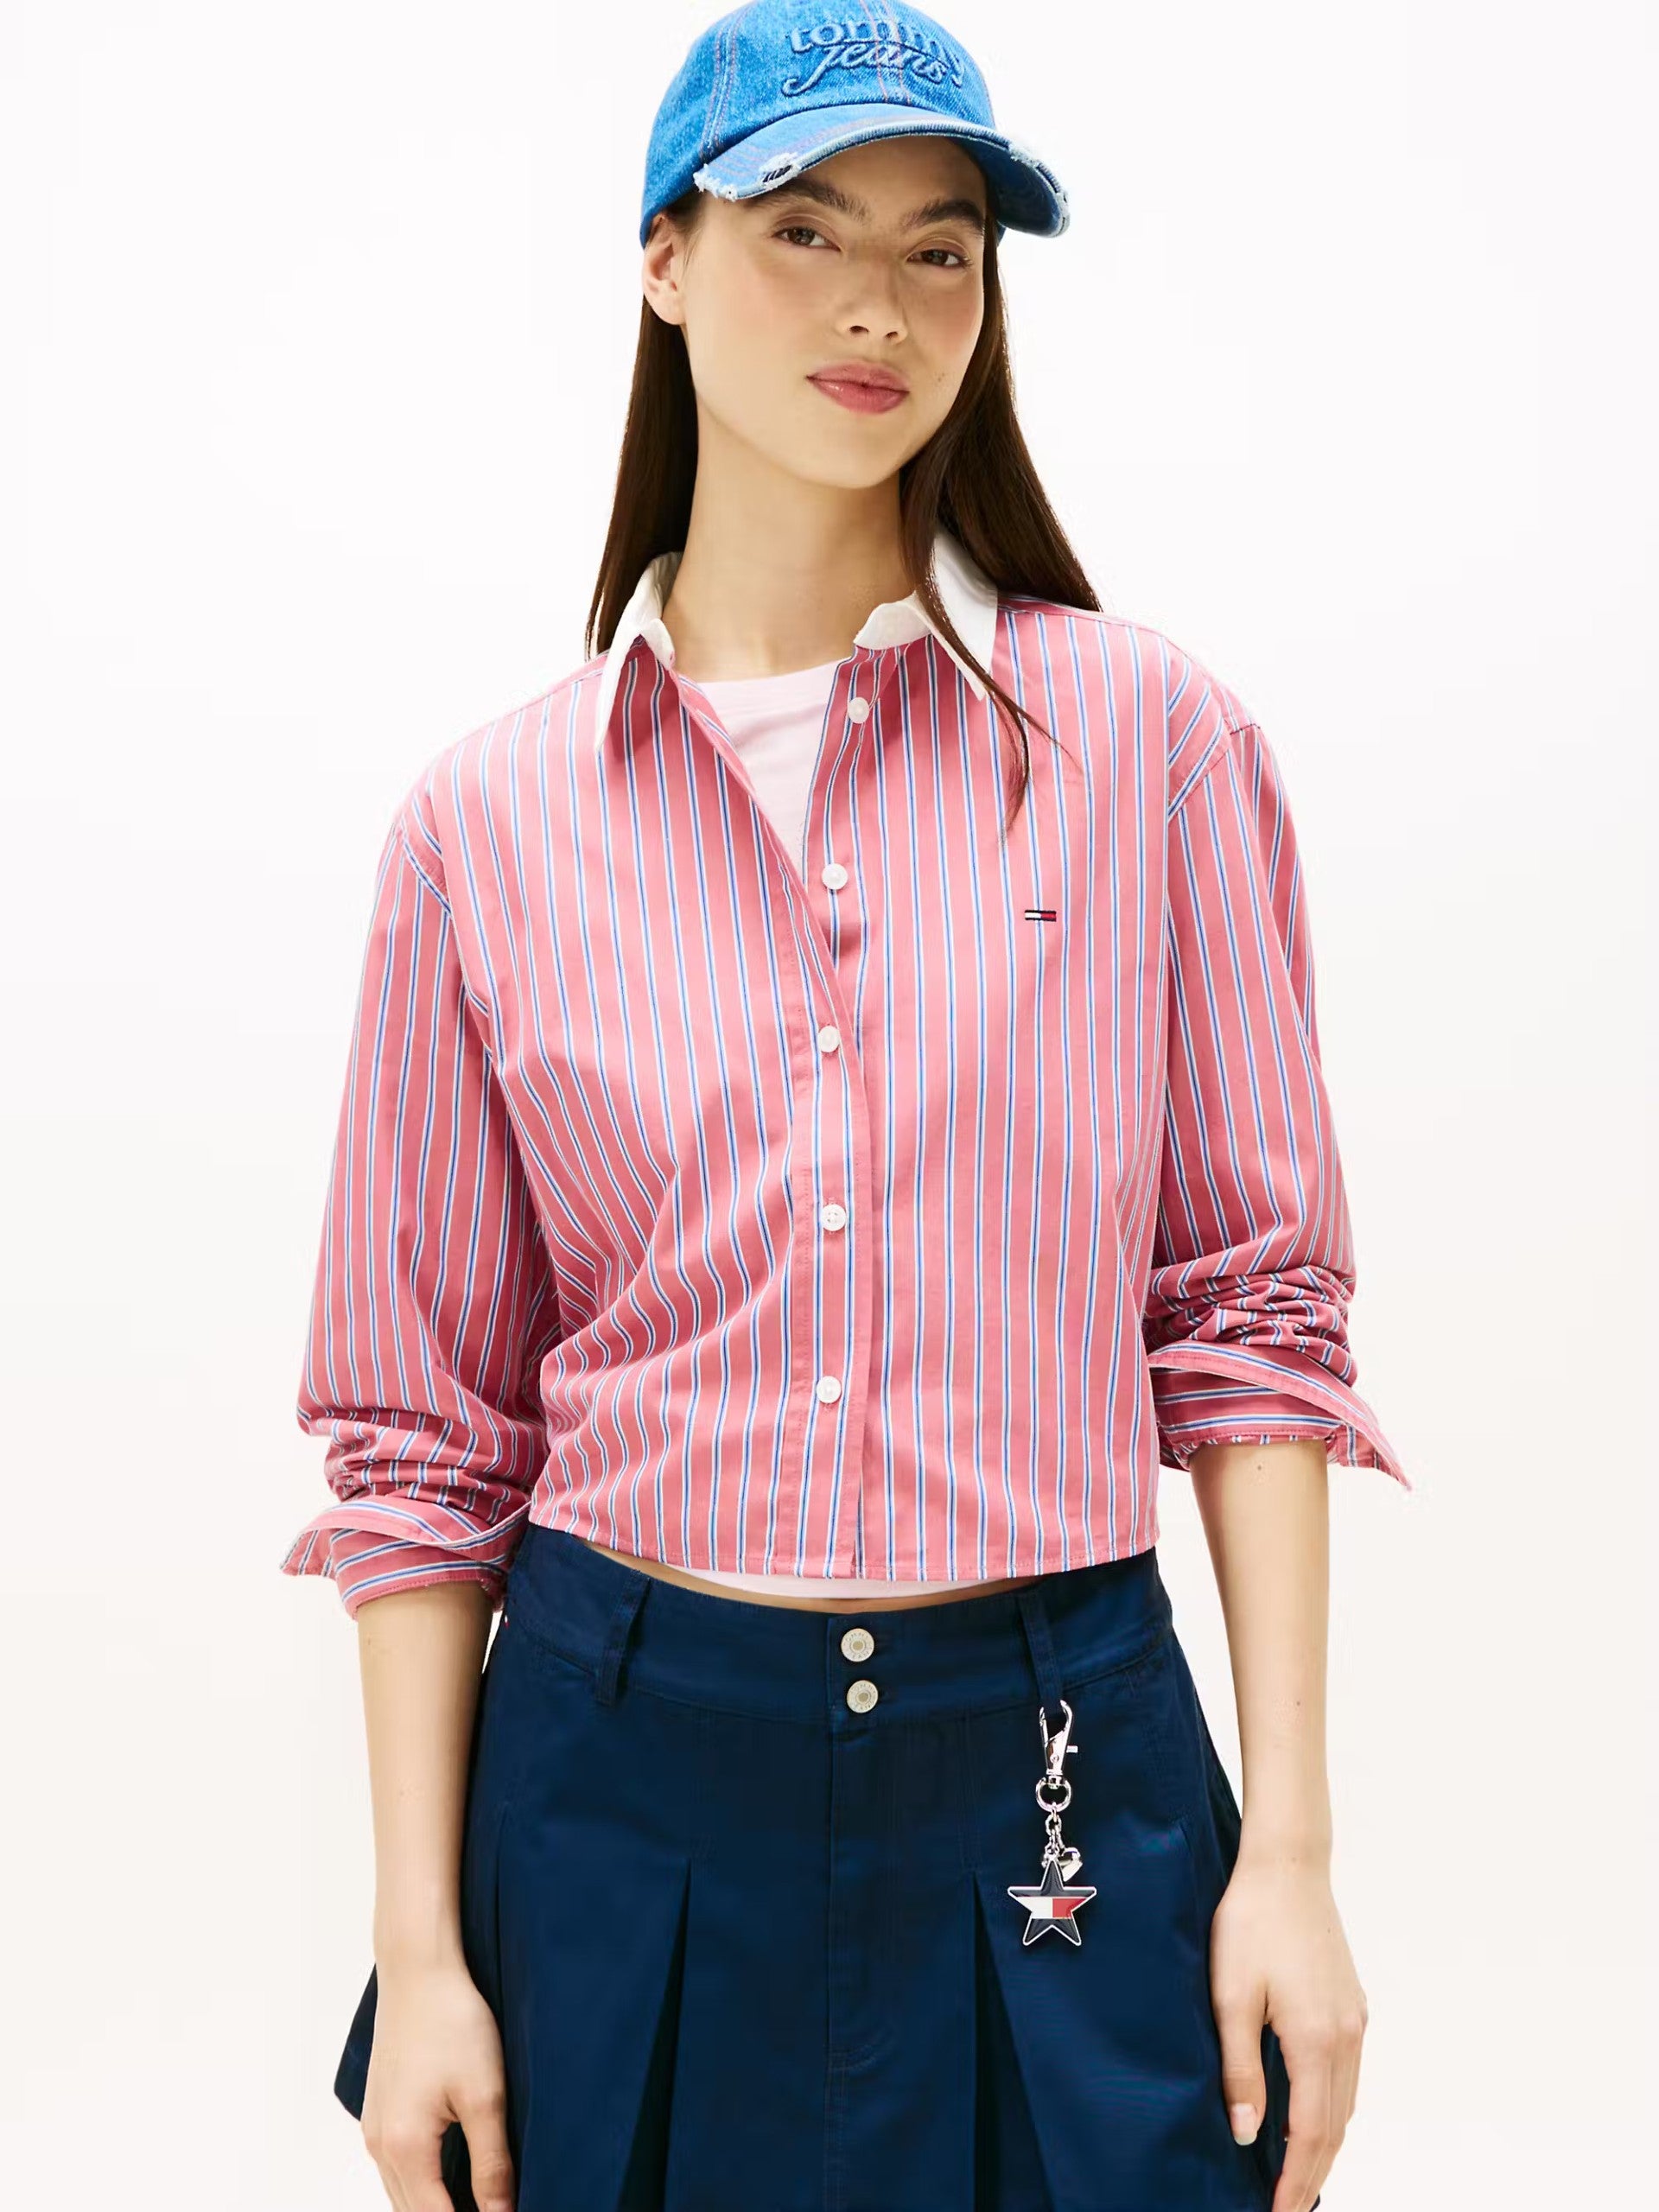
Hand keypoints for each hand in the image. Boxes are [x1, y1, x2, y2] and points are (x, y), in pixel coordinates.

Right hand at [359, 1956, 515, 2211]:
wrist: (417, 1970)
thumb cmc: (452, 2021)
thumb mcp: (485, 2094)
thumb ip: (492, 2162)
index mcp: (406, 2147)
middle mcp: (380, 2146)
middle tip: (492, 2209)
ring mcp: (374, 2129)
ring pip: (401, 2196)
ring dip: (433, 2207)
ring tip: (474, 2200)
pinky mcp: (378, 2112)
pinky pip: (395, 2170)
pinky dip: (420, 2186)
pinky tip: (449, 2180)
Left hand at [1208, 1847, 1367, 2211]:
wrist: (1288, 1865)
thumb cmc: (1250, 1922)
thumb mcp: (1231, 1994)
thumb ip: (1240, 2067)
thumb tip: (1249, 2134)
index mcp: (1316, 2039)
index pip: (1310, 2133)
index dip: (1294, 2179)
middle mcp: (1346, 2036)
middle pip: (1334, 2128)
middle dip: (1311, 2174)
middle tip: (1287, 2209)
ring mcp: (1355, 2021)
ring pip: (1345, 2104)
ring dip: (1324, 2146)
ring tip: (1297, 2177)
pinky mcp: (1352, 2005)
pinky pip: (1348, 2076)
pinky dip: (1332, 2110)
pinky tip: (1311, 2118)